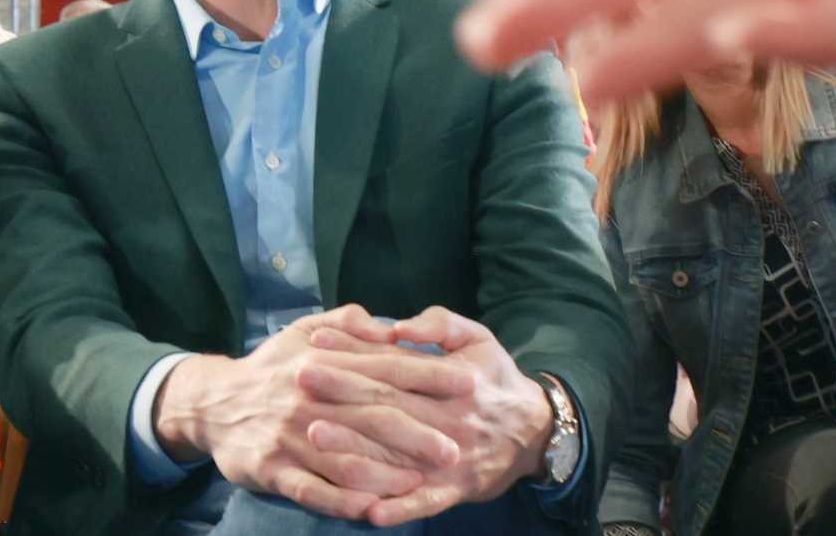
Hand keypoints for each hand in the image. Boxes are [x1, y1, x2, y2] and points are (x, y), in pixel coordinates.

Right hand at [152, 305, 466, 518]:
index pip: (382, 367)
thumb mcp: (304, 331)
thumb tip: (387, 325)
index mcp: (320, 359)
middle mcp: (307, 396)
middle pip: (371, 415)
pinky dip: (343, 500)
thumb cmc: (271, 368)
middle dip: (418, 431)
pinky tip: (372, 507)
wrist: (212, 403)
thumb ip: (348, 323)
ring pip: (346, 457)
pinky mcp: (272, 468)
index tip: (466, 382)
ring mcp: (289, 435)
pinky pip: (312, 488)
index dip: (426, 375)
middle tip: (456, 447)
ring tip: (423, 483)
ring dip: (388, 473)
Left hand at [311, 306, 552, 526]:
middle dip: (340, 393)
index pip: (393, 364)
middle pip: (387, 405)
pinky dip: (398, 507)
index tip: (315, 344)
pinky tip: (366, 511)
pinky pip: (424, 502)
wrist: (538, 431)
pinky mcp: (456, 489)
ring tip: (313, 438)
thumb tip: (398, 327)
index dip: (353, 353)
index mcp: (449, 379)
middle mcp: (447, 419)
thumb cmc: (495, 377)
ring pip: (398, 456)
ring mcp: (450, 458)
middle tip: (297, 382)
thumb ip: (439, 324)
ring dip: (355, 450)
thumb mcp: (477, 337)